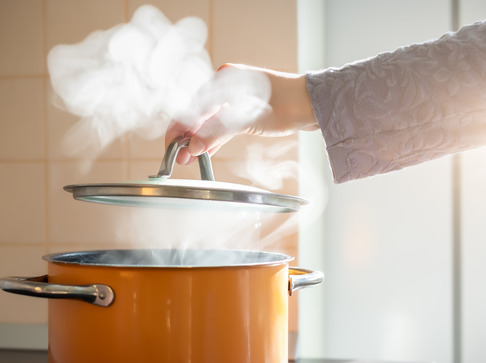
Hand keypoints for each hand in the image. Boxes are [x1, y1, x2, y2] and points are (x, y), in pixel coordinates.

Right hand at [165, 64, 317, 164]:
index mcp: (224, 79)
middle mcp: (226, 86)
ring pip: (208, 121)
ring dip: (198, 140)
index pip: (192, 106)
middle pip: (198, 114)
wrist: (314, 104)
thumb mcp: (247, 120)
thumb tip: (192, 147)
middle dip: (187, 137)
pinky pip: (221, 125)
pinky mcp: (244, 110)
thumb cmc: (286, 104)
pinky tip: (203, 152)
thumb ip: (216, 133)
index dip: (179, 128)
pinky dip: (212, 138)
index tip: (171, 146)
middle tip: (178, 158)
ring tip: (188, 159)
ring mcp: (235, 98)